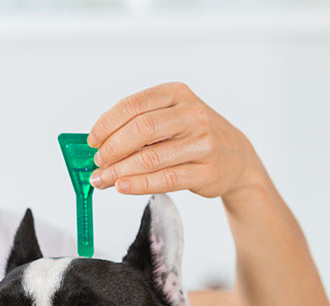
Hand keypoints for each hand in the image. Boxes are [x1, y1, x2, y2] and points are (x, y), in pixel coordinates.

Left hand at [87, 82, 264, 198]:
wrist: (236, 156)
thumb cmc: (193, 135)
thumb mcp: (171, 116)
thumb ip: (139, 124)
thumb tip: (99, 144)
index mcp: (177, 94)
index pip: (133, 105)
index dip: (107, 124)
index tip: (92, 140)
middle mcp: (192, 115)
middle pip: (141, 129)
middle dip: (112, 148)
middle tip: (97, 162)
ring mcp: (202, 143)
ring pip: (151, 157)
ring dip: (120, 171)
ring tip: (102, 180)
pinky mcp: (206, 171)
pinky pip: (165, 179)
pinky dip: (139, 184)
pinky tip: (122, 187)